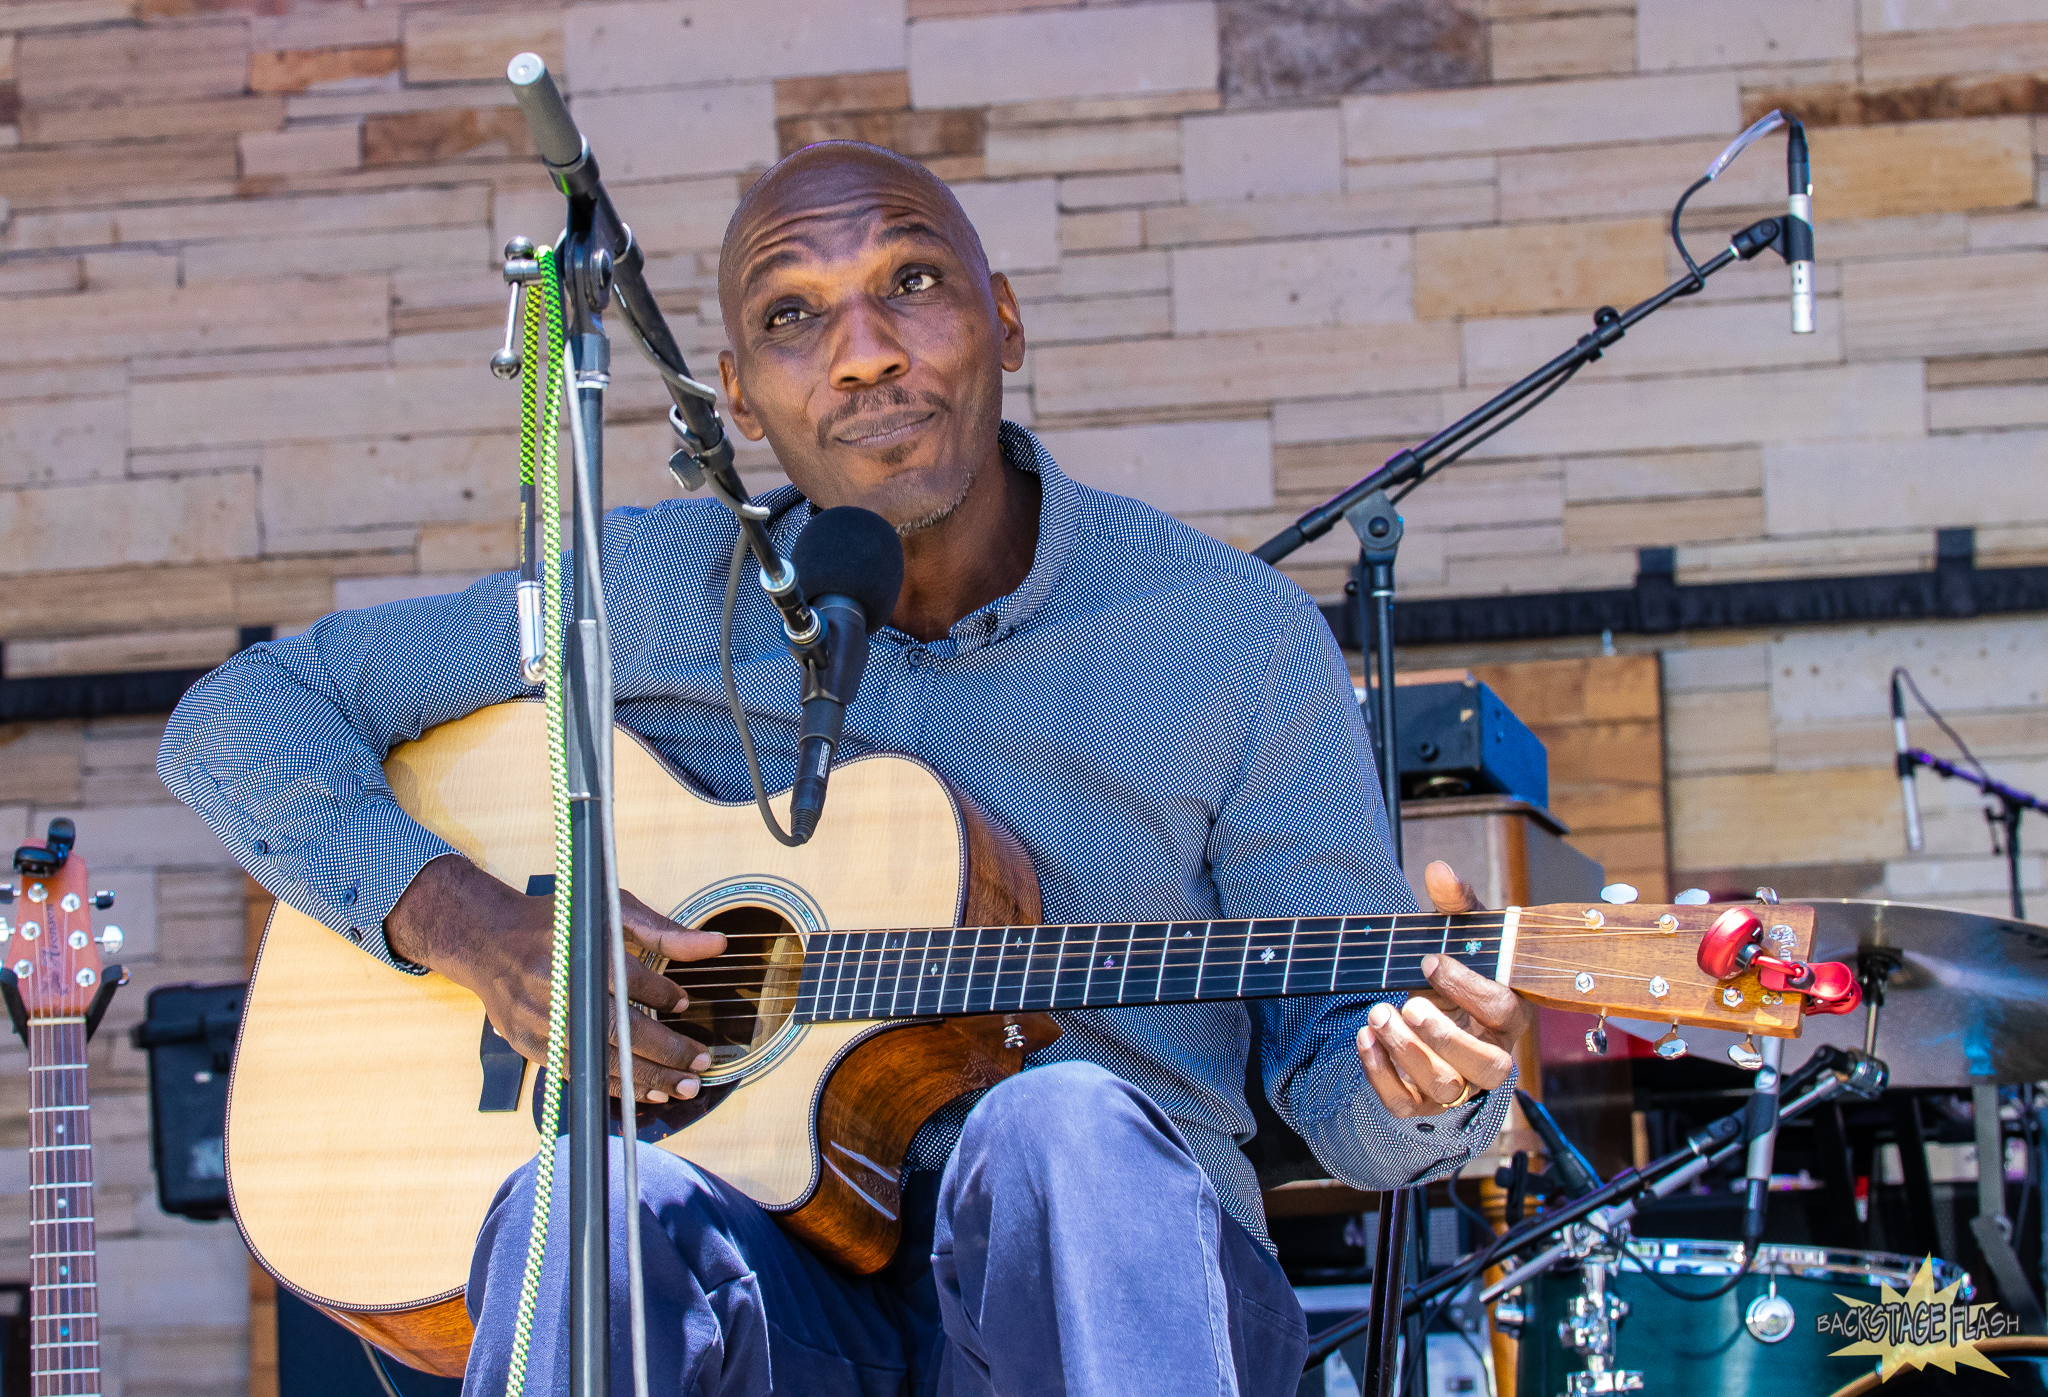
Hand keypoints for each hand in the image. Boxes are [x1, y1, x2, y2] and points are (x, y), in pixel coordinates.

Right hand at [386, 856, 726, 1103]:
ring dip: (644, 1079)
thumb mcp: (610, 911)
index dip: (662, 995)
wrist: (487, 941)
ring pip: (599, 1060)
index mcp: (578, 951)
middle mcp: (557, 990)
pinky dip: (614, 1085)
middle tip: (700, 1062)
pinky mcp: (531, 1046)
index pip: (629, 979)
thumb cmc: (555, 923)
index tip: (684, 1004)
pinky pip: (580, 1073)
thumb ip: (664, 931)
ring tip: (682, 1087)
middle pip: (619, 1029)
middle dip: (665, 1051)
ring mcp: (540, 1023)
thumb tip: (718, 945)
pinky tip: (645, 1090)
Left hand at [1356, 860, 1534, 1118]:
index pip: (1504, 1011)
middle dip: (1444, 1035)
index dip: (1469, 988)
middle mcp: (1490, 1057)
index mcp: (1507, 1016)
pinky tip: (1364, 1039)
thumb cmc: (1453, 974)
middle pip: (1485, 1065)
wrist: (1431, 1014)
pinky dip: (1379, 1074)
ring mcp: (1457, 1085)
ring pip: (1444, 1086)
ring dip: (1407, 1052)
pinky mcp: (1421, 1102)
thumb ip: (1454, 904)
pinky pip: (1404, 1103)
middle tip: (1408, 1003)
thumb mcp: (1456, 935)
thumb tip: (1439, 870)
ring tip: (1378, 1014)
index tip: (1431, 960)